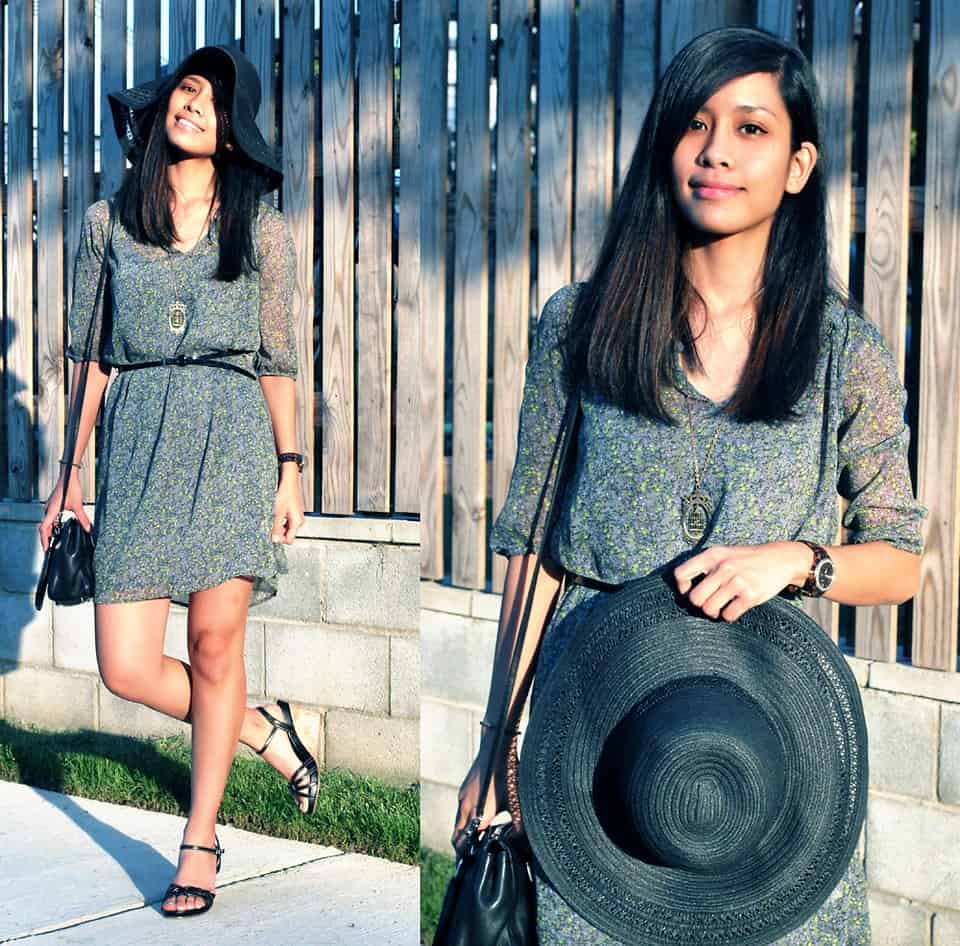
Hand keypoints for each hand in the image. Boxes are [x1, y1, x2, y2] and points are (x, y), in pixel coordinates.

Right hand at [38, 469, 92, 551]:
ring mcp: (50, 507)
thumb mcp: (78, 505)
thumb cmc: (70, 487)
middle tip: (50, 547)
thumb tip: (88, 528)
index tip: (46, 548)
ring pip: (47, 522)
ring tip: (53, 539)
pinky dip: (52, 524)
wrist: (69, 476)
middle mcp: (48, 509)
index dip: (44, 540)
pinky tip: (59, 526)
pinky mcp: (53, 504)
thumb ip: (83, 518)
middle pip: (44, 527)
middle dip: (46, 538)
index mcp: (51, 511)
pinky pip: (50, 517)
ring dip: (49, 531)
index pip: (44, 529)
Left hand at [271, 472, 304, 544]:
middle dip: (279, 532)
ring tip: (274, 519)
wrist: (289, 482)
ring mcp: (297, 517)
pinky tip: (277, 516)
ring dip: (280, 527)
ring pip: (288, 529)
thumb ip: (276, 527)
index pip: (289, 540)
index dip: (280, 539)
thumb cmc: (286, 494)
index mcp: (297, 522)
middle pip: (288, 534)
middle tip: (271, 526)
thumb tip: (274, 539)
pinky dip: (281, 521)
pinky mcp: (294, 514)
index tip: (272, 535)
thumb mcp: (278, 513)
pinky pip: (288, 522)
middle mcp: (299, 521)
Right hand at [451, 753, 509, 857]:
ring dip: (463, 832)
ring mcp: (462, 796)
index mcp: (477, 812)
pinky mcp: (464, 789)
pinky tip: (477, 819)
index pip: (462, 841)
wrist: (496, 747)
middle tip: (469, 858)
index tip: (468, 864)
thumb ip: (515, 823)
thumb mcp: (515, 802)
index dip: (464, 854)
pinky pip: (460, 809)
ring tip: (475, 841)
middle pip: (456, 834)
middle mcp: (465, 805)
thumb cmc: (508, 774)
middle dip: (461, 847)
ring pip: (457, 821)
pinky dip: (465, 819)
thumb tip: (517, 839)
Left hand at [673, 542, 809, 621]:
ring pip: (709, 609)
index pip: (681, 574)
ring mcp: (738, 581)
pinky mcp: (751, 595)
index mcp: (712, 555)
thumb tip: (684, 589)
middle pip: (694, 598)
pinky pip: (728, 615)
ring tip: (720, 608)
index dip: (682, 587)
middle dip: (700, 605)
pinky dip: (729, 616)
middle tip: (709, 603)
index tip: (691, 591)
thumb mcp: (724, 553)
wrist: (781, 558)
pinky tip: (734, 609)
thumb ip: (704, 565)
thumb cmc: (746, 559)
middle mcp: (723, 567)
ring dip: (714, 613)